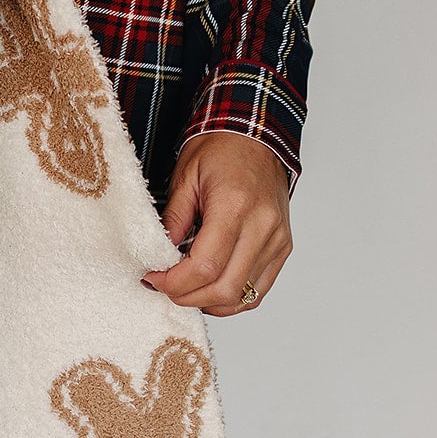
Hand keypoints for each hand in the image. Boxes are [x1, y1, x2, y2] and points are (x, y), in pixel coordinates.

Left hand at [143, 133, 292, 316]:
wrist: (256, 136)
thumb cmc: (221, 150)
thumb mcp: (184, 178)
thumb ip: (172, 220)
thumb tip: (159, 257)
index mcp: (235, 207)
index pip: (204, 267)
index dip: (174, 283)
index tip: (153, 278)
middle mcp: (263, 227)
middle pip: (224, 289)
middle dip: (187, 297)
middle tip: (164, 286)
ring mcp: (277, 240)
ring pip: (242, 297)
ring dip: (208, 301)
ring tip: (185, 286)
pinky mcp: (283, 248)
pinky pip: (258, 291)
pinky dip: (231, 298)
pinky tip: (209, 287)